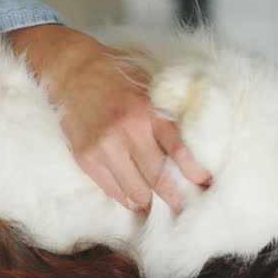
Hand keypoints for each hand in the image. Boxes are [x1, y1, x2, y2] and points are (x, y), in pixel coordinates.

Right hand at [9, 25, 211, 213]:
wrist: (71, 69)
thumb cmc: (115, 75)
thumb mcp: (149, 83)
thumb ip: (168, 109)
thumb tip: (197, 137)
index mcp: (149, 111)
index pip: (181, 151)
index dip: (197, 174)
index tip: (206, 184)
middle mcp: (128, 131)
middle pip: (159, 179)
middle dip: (176, 198)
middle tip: (187, 207)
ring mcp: (104, 147)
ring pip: (135, 191)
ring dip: (150, 204)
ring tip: (161, 208)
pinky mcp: (86, 157)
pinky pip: (111, 190)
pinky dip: (127, 200)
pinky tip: (136, 201)